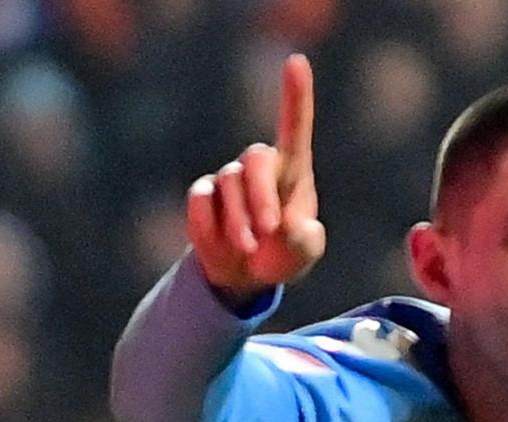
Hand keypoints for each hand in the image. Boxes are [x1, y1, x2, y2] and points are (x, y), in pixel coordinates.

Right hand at [186, 54, 324, 305]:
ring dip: (240, 222)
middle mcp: (259, 167)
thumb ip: (306, 240)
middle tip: (269, 229)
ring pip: (228, 184)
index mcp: (292, 170)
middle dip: (261, 194)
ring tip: (249, 248)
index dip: (295, 94)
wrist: (245, 274)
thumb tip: (292, 226)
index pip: (294, 126)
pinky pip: (201, 202)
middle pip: (256, 158)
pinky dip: (213, 228)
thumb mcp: (304, 253)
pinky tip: (225, 244)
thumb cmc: (283, 254)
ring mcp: (228, 178)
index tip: (295, 62)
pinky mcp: (202, 195)